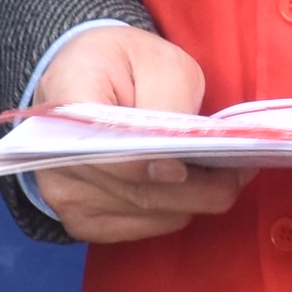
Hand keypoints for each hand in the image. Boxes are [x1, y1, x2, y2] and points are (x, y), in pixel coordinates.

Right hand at [21, 24, 250, 245]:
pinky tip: (186, 186)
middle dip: (196, 186)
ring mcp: (63, 194)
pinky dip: (172, 212)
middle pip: (133, 190)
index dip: (148, 163)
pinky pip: (141, 229)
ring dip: (191, 199)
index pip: (101, 146)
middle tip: (239, 169)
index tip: (188, 162)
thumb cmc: (125, 65)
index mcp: (64, 101)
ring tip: (221, 173)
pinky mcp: (80, 220)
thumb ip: (168, 102)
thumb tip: (176, 160)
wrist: (84, 79)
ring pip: (146, 213)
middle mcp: (52, 157)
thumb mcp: (158, 61)